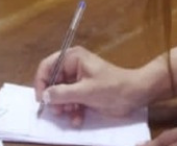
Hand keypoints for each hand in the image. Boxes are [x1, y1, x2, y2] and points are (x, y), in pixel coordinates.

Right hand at [33, 46, 151, 126]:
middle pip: (52, 82)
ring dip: (64, 107)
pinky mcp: (84, 92)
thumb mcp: (86, 92)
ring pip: (60, 94)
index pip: (47, 66)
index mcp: (72, 58)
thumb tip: (44, 96)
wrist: (135, 95)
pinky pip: (70, 101)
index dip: (41, 83)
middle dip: (54, 98)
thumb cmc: (112, 88)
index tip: (42, 100)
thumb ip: (62, 93)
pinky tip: (78, 119)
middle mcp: (73, 66)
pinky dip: (72, 110)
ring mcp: (78, 80)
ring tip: (70, 115)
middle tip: (58, 112)